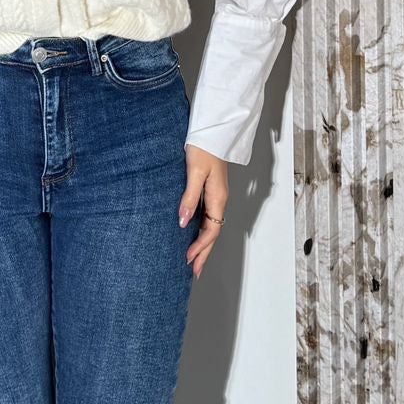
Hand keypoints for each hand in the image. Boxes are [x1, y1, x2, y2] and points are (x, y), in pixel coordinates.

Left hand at [178, 144, 227, 278]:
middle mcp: (219, 199)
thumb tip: (183, 222)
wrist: (213, 131)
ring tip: (194, 259)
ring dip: (203, 244)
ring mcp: (216, 196)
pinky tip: (194, 234)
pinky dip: (202, 230)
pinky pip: (208, 217)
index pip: (211, 230)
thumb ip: (189, 197)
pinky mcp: (211, 190)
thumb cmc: (204, 148)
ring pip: (211, 226)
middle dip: (204, 253)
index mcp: (218, 198)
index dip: (200, 247)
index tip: (189, 260)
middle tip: (195, 271)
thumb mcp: (194, 172)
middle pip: (213, 233)